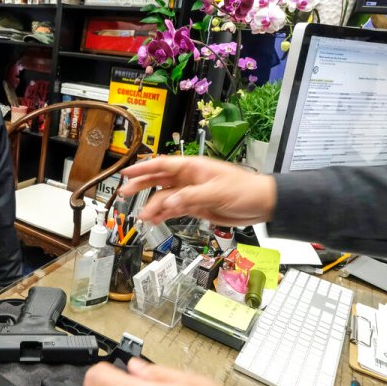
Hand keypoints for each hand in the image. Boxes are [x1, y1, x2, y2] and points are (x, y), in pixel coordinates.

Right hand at [119, 156, 276, 226]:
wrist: (262, 204)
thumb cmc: (245, 190)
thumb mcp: (216, 192)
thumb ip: (190, 197)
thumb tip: (168, 202)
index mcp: (193, 168)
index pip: (162, 165)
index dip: (143, 168)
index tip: (127, 172)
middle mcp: (190, 179)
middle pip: (159, 180)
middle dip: (141, 186)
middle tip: (125, 193)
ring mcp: (192, 193)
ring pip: (166, 198)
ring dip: (154, 207)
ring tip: (142, 217)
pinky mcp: (197, 206)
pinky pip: (175, 210)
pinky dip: (165, 215)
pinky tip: (156, 220)